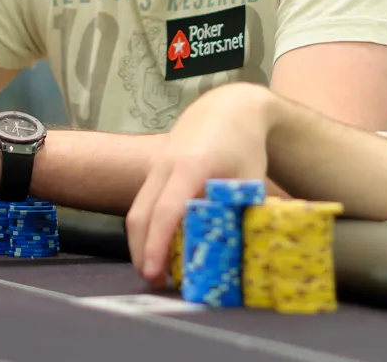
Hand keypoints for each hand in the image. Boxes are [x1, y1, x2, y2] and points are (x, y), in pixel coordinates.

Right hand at [126, 83, 271, 285]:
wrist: (228, 107)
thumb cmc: (243, 145)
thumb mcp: (249, 179)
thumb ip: (240, 213)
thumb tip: (238, 254)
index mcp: (191, 166)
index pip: (167, 210)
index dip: (158, 243)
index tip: (154, 271)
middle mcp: (165, 165)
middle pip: (142, 213)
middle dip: (141, 250)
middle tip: (153, 280)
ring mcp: (156, 164)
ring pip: (137, 208)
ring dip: (140, 240)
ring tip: (155, 269)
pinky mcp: (155, 167)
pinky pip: (143, 199)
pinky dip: (147, 224)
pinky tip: (160, 243)